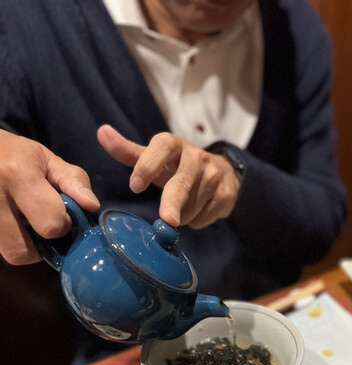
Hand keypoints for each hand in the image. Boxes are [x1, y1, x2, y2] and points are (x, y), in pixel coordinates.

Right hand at [0, 130, 99, 264]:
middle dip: (40, 244)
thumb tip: (92, 206)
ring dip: (24, 246)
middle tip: (40, 222)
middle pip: (23, 251)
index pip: (50, 224)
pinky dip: (11, 240)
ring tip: (25, 222)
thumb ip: (74, 181)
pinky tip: (13, 222)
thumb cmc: (15, 155)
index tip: (60, 212)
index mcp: (17, 175)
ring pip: (10, 254)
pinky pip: (0, 246)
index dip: (62, 224)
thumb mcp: (47, 160)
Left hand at [97, 124, 239, 228]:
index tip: (135, 186)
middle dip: (174, 202)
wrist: (222, 173)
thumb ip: (128, 151)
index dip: (148, 166)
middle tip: (167, 220)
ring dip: (180, 215)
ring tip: (179, 209)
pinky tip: (196, 210)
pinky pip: (204, 217)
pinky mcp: (225, 195)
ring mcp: (214, 176)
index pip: (162, 147)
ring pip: (191, 207)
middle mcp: (197, 157)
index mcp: (175, 145)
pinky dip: (195, 220)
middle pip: (182, 183)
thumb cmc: (178, 166)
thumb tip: (101, 132)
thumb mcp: (154, 157)